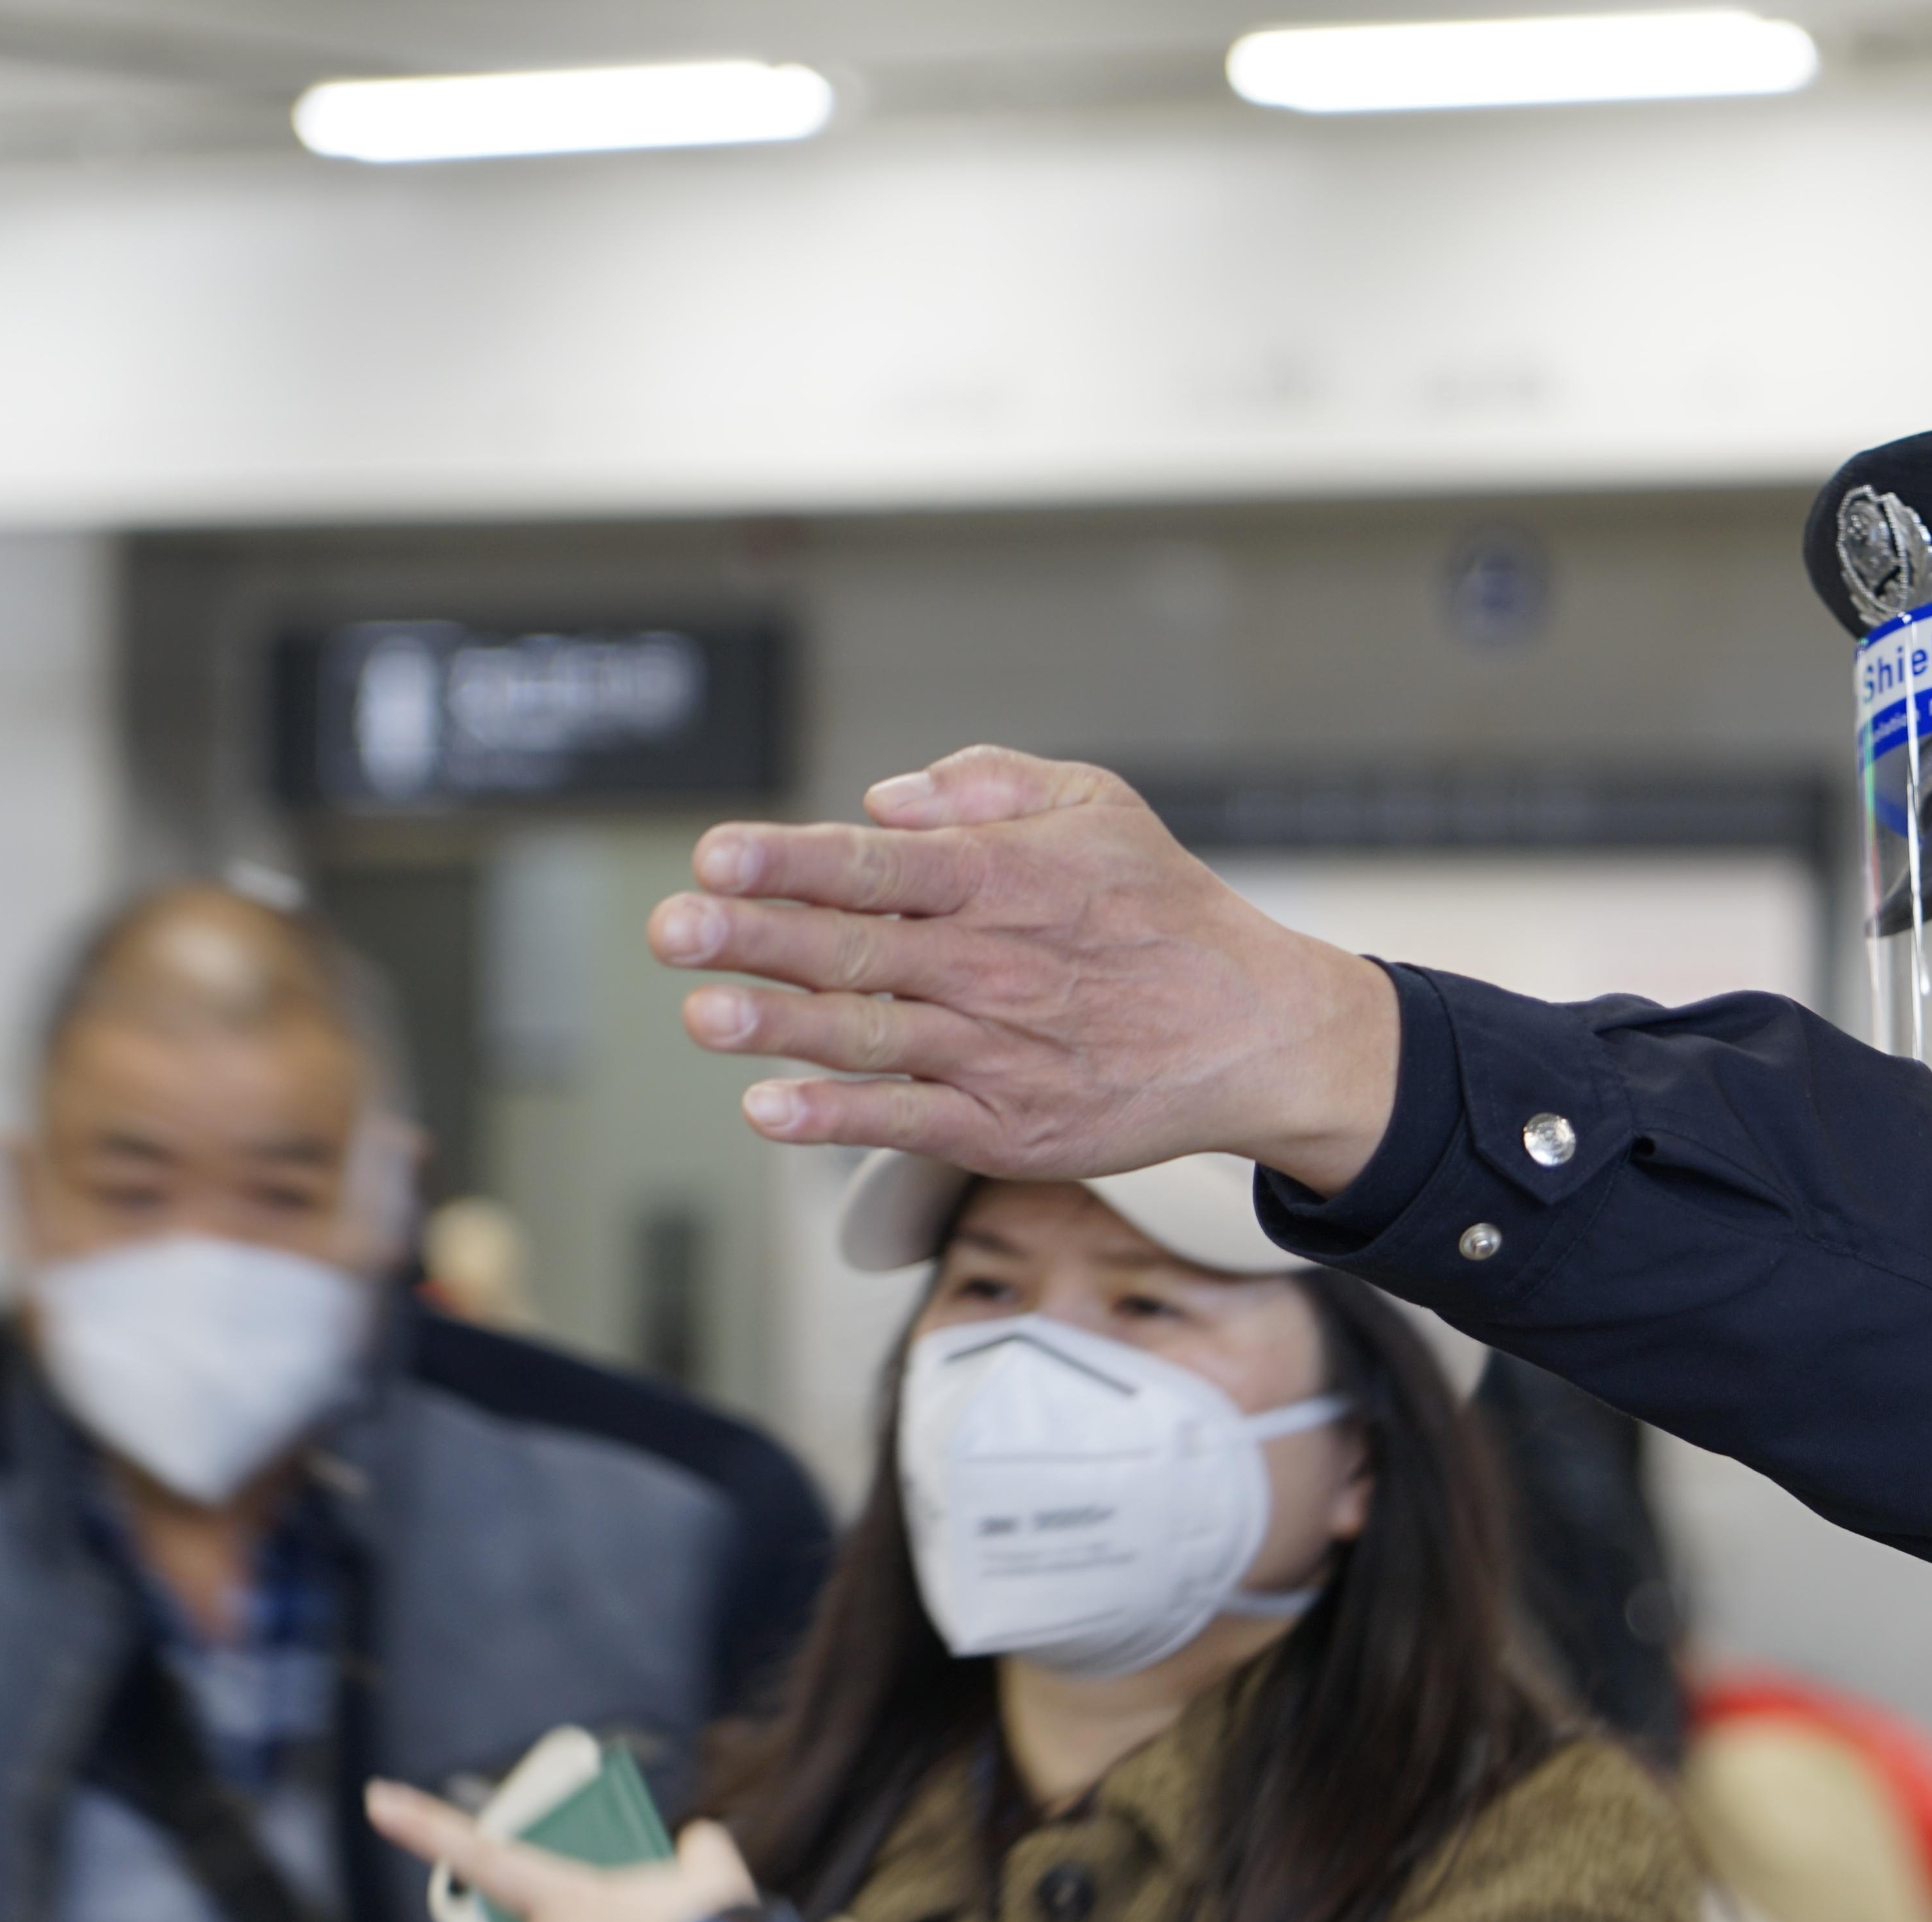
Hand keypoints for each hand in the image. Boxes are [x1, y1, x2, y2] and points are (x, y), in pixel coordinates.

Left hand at [649, 747, 1405, 1194]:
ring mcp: (998, 1050)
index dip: (789, 859)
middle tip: (674, 928)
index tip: (715, 854)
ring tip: (702, 1012)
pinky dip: (838, 1118)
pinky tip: (770, 1110)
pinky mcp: (1007, 1126)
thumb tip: (876, 801)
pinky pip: (907, 1120)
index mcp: (1005, 877)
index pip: (875, 863)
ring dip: (777, 1025)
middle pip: (854, 947)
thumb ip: (985, 784)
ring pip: (868, 1035)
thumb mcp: (1098, 804)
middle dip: (755, 936)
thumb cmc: (1166, 910)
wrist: (1256, 1031)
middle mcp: (993, 963)